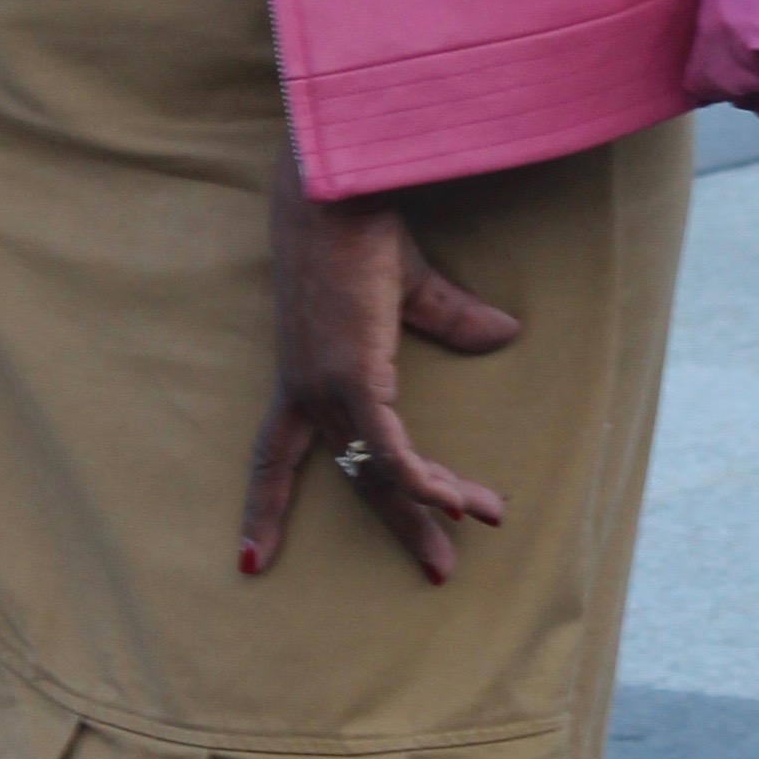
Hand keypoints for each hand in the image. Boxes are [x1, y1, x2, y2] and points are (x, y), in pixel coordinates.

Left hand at [241, 154, 518, 586]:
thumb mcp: (411, 288)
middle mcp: (307, 391)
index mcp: (305, 374)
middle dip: (397, 527)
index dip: (265, 506)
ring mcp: (325, 389)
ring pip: (380, 474)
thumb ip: (451, 318)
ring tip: (486, 520)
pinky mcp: (352, 380)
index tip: (253, 560)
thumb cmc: (363, 226)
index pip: (273, 455)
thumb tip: (505, 333)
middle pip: (351, 480)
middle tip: (437, 570)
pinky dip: (427, 482)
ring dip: (432, 507)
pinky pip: (392, 454)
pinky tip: (462, 501)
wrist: (343, 189)